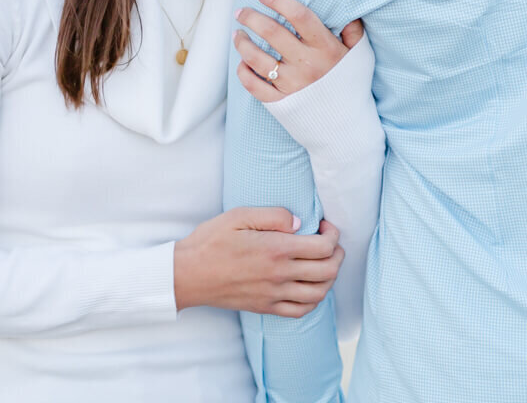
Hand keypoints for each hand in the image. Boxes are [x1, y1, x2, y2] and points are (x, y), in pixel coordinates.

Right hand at [174, 209, 343, 316]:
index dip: (332, 234)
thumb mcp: (239, 215)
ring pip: (319, 293)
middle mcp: (279, 275)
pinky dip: (314, 300)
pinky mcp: (266, 307)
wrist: (188, 274)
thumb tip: (299, 222)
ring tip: (325, 262)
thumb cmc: (211, 241)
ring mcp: (274, 295)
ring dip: (330, 277)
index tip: (324, 225)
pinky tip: (311, 287)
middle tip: (331, 241)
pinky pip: (301, 310)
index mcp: (276, 249)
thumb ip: (273, 215)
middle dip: (337, 254)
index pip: (323, 247)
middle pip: (327, 271)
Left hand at [235, 0, 363, 103]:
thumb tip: (348, 12)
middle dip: (251, 17)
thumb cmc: (352, 87)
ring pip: (257, 58)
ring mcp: (291, 85)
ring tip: (237, 34)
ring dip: (242, 43)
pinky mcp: (280, 103)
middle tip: (241, 11)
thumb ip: (354, 33)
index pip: (299, 16)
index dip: (278, 0)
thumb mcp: (360, 57)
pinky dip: (243, 73)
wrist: (346, 128)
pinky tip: (241, 62)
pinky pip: (254, 86)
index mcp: (325, 48)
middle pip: (272, 32)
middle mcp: (306, 64)